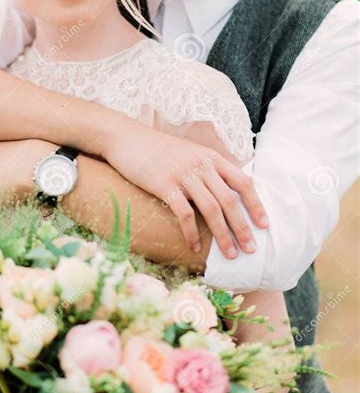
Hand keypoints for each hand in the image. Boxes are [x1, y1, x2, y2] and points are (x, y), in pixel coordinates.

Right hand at [104, 124, 268, 257]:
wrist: (127, 138)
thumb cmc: (158, 150)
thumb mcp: (189, 153)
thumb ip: (207, 169)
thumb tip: (223, 194)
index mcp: (211, 157)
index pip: (242, 181)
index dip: (256, 204)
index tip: (264, 225)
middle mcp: (201, 164)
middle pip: (230, 199)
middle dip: (243, 227)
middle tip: (251, 249)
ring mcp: (183, 174)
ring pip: (212, 209)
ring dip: (223, 235)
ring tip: (230, 254)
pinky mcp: (164, 184)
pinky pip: (184, 213)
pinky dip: (192, 232)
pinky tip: (195, 246)